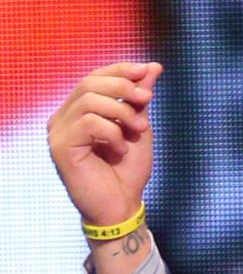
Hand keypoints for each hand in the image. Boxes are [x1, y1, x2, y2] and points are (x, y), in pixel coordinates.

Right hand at [47, 62, 163, 226]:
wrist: (122, 206)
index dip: (121, 70)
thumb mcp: (139, 128)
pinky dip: (112, 132)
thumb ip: (140, 100)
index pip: (95, 77)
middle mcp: (64, 117)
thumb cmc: (127, 172)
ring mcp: (58, 131)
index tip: (148, 70)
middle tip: (147, 99)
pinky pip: (88, 123)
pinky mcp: (60, 146)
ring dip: (122, 112)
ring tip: (138, 131)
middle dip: (123, 87)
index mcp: (79, 110)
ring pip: (89, 101)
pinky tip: (121, 149)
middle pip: (90, 83)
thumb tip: (152, 68)